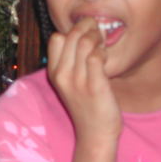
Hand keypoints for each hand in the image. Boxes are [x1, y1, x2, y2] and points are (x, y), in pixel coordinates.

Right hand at [47, 17, 121, 143]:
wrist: (95, 134)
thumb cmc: (87, 105)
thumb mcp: (71, 82)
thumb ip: (73, 60)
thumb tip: (87, 32)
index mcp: (54, 72)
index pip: (56, 38)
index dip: (72, 31)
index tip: (85, 34)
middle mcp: (62, 75)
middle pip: (71, 35)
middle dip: (87, 27)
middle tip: (98, 31)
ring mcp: (78, 81)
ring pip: (84, 42)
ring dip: (97, 37)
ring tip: (103, 44)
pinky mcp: (94, 87)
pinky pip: (97, 57)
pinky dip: (103, 52)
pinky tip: (106, 58)